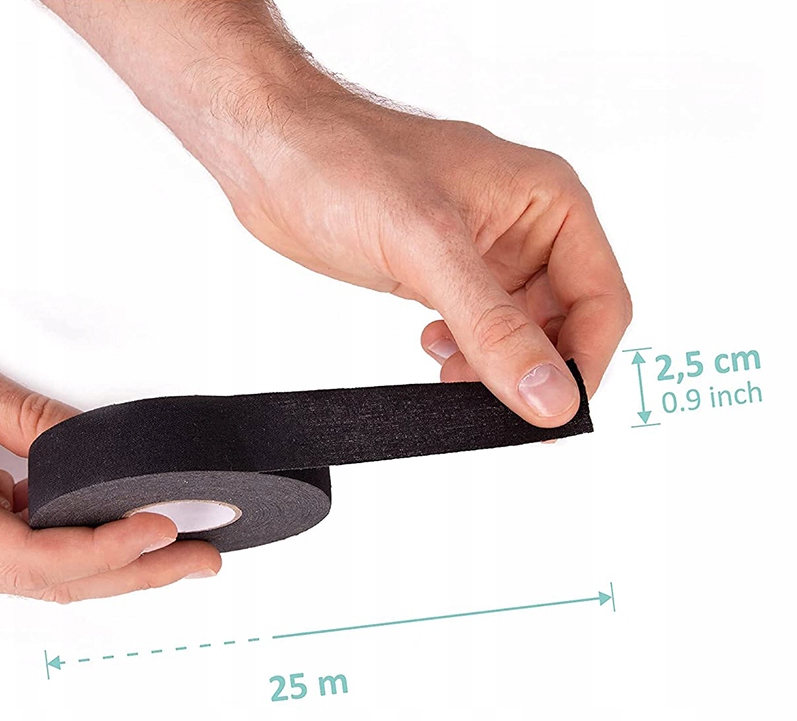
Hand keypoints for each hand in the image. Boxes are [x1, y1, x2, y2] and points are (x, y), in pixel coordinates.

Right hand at [0, 316, 220, 599]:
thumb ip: (27, 419)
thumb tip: (95, 448)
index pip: (32, 559)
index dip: (104, 551)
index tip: (160, 530)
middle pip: (52, 581)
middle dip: (135, 572)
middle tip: (201, 560)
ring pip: (46, 574)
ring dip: (115, 563)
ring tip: (180, 551)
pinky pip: (29, 549)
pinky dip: (81, 542)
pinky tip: (123, 526)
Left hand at [40, 0, 630, 426]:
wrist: (272, 154)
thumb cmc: (344, 161)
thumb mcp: (428, 248)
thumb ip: (492, 327)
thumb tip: (546, 393)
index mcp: (549, 202)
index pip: (601, 303)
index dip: (582, 364)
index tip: (550, 413)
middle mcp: (526, 229)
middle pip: (565, 326)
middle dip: (533, 371)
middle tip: (494, 405)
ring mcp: (483, 254)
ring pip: (519, 336)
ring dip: (494, 368)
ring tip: (452, 373)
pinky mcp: (443, 274)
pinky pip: (478, 332)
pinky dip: (463, 356)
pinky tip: (431, 349)